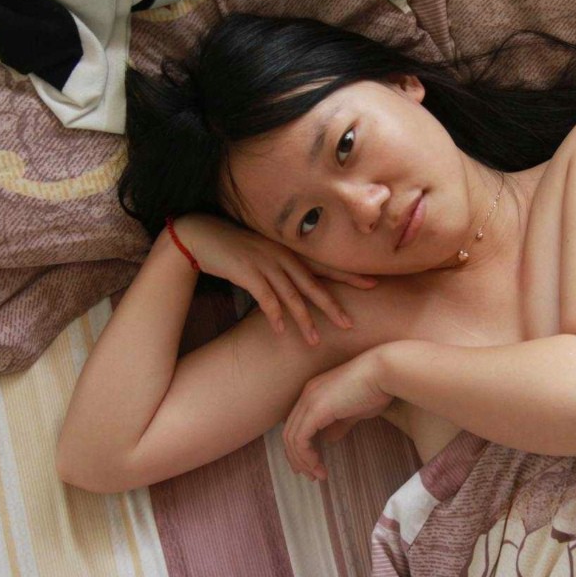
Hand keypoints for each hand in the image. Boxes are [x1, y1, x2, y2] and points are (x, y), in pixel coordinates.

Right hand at [170, 214, 376, 344]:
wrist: (202, 236)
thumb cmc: (235, 247)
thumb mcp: (265, 253)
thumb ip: (284, 266)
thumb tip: (300, 285)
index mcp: (290, 251)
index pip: (326, 265)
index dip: (349, 275)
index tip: (373, 284)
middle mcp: (282, 256)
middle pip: (314, 284)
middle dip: (332, 305)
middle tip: (350, 324)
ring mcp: (265, 263)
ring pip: (291, 295)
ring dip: (304, 319)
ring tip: (315, 341)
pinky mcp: (247, 272)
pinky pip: (265, 297)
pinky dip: (274, 314)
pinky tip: (281, 330)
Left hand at [283, 347, 393, 480]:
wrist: (384, 372)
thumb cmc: (376, 388)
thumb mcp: (354, 410)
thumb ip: (339, 423)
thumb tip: (329, 439)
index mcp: (314, 392)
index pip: (296, 423)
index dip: (299, 447)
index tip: (310, 464)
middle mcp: (307, 394)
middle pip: (289, 432)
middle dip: (297, 458)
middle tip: (310, 476)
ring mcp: (309, 400)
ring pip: (291, 438)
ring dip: (302, 461)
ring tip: (317, 475)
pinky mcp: (315, 410)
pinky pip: (300, 439)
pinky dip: (305, 456)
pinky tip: (318, 466)